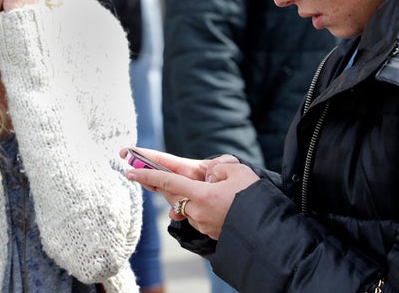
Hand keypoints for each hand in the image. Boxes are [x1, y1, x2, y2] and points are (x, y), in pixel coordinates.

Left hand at [124, 149, 258, 239]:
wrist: (269, 232)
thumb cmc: (254, 199)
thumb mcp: (238, 172)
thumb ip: (217, 168)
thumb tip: (206, 175)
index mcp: (201, 195)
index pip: (168, 181)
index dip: (147, 174)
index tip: (129, 170)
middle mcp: (197, 211)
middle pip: (171, 193)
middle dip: (156, 181)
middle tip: (138, 166)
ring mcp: (202, 223)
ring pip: (183, 203)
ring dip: (179, 192)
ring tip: (181, 181)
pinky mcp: (209, 230)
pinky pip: (195, 212)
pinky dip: (193, 203)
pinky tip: (204, 197)